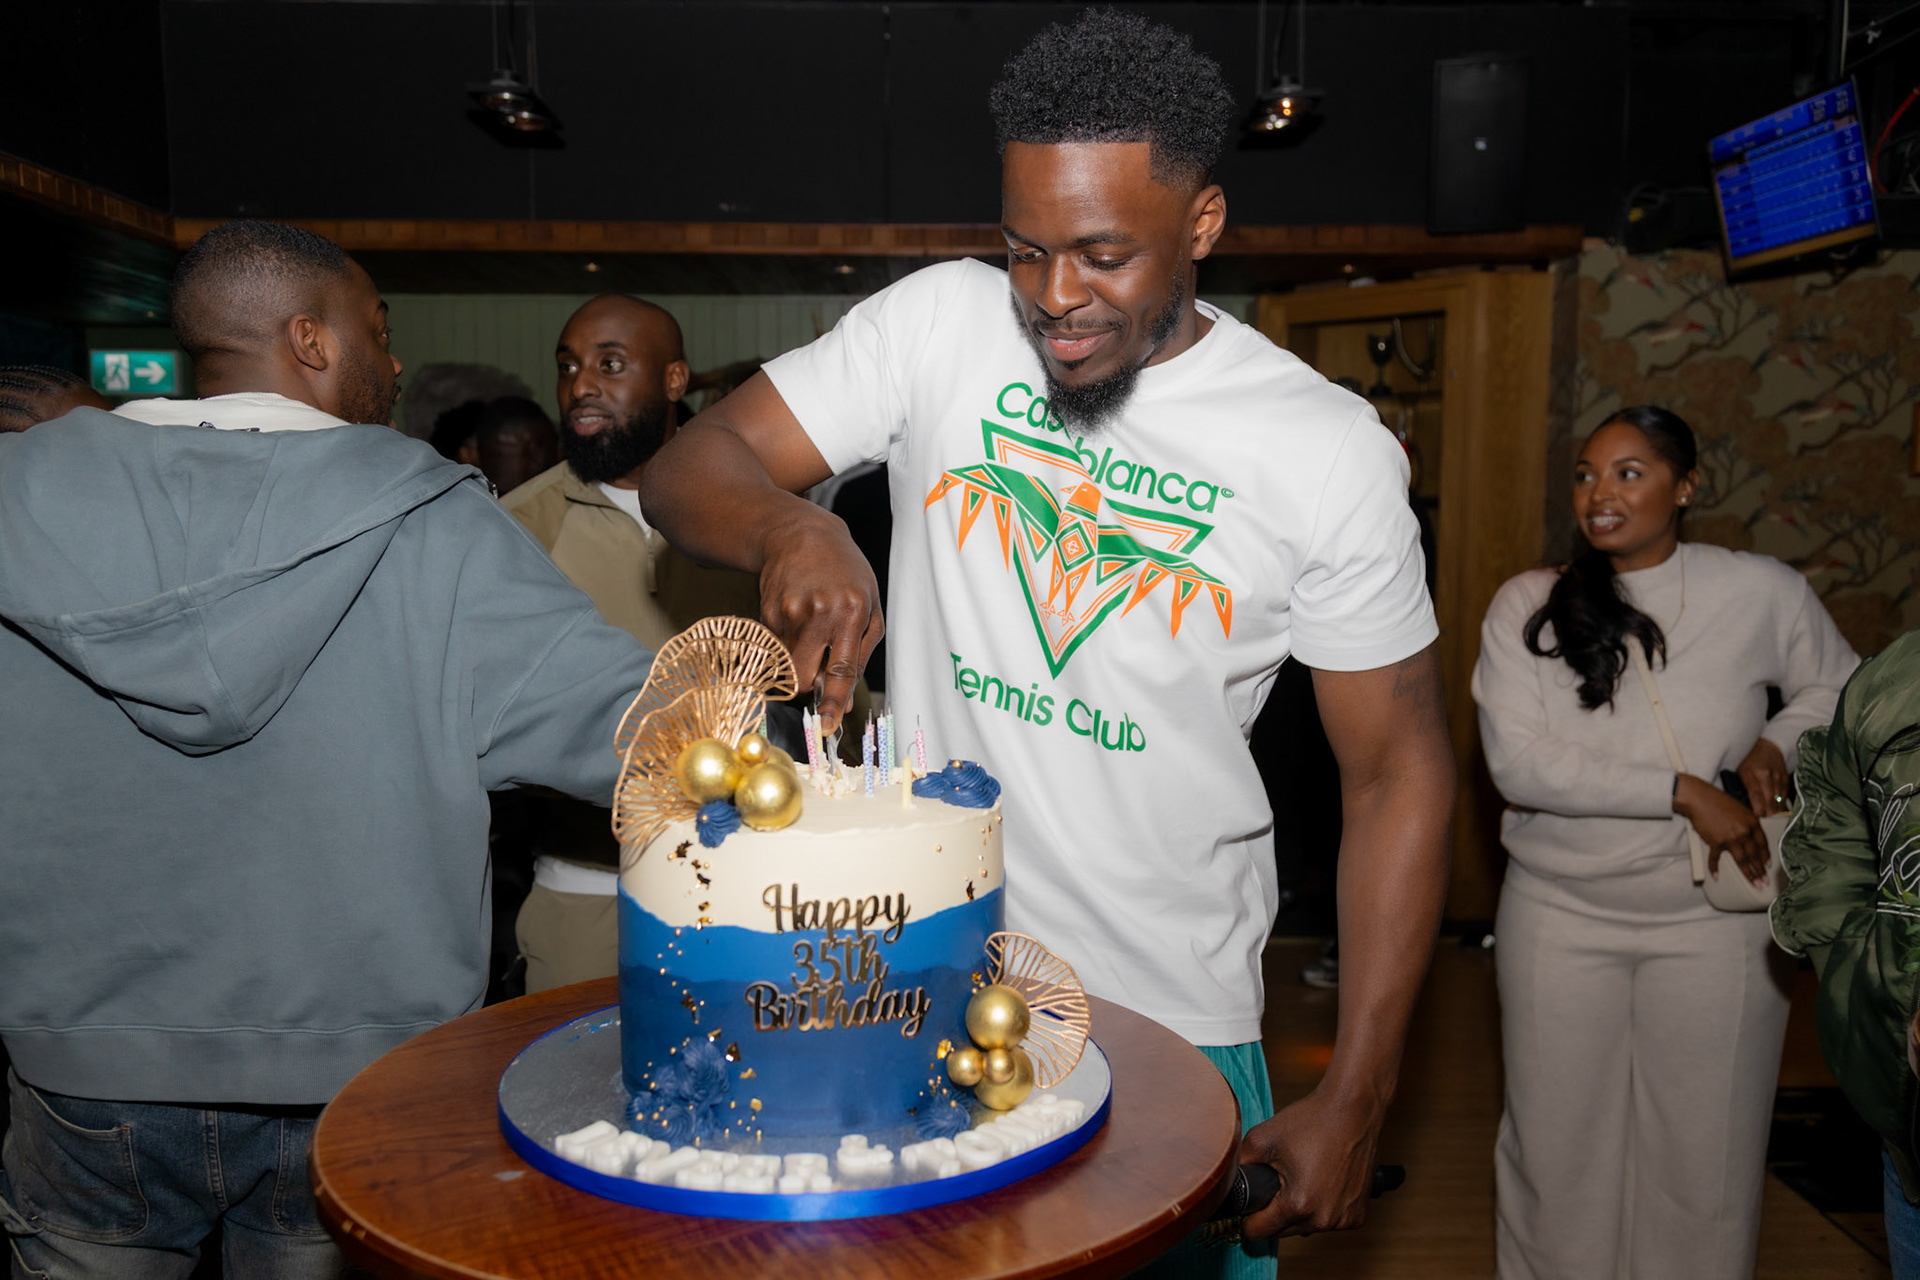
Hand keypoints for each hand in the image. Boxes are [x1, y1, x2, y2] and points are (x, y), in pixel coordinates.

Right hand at [757, 507, 882, 733]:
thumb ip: (861, 653)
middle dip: (810, 685)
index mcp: (851, 611)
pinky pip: (775, 649)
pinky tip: (796, 616)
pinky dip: (786, 644)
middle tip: (818, 665)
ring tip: (810, 633)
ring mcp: (789, 612)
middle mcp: (819, 613)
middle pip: (805, 677)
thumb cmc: (845, 574)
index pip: (841, 668)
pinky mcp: (766, 612)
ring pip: (787, 667)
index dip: (833, 701)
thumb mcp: (870, 605)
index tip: (826, 725)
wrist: (800, 535)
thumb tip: (843, 702)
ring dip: (799, 665)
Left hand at [1237, 1086, 1383, 1239]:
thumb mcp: (1262, 1138)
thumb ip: (1240, 1165)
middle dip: (1274, 1211)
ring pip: (1306, 1226)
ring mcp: (1344, 1219)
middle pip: (1283, 1231)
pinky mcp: (1357, 1215)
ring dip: (1299, 1210)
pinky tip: (1321, 1182)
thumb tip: (1226, 1182)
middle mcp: (1325, 1219)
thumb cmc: (1313, 1120)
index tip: (1247, 1206)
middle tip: (1277, 1181)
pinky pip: (1328, 1220)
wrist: (1354, 1108)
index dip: (1247, 1218)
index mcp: (1299, 1205)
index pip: (1259, 1232)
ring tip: (1300, 1177)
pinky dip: (1321, 1207)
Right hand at [1673, 773, 1768, 884]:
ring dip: (1749, 874)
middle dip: (1761, 870)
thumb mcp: (1740, 808)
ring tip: (1755, 884)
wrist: (1699, 799)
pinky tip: (1716, 877)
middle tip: (1765, 882)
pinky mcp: (1715, 842)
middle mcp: (1744, 832)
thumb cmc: (1717, 800)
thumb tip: (1750, 835)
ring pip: (1742, 861)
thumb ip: (1747, 822)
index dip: (1766, 856)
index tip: (1768, 865)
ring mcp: (1730, 839)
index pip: (1763, 843)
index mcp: (1752, 822)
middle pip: (1755, 855)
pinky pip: (1715, 859)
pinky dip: (1714, 868)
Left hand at [1737, 737, 1790, 816]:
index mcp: (1751, 773)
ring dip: (1774, 809)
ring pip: (1778, 800)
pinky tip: (1776, 808)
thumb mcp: (1739, 772)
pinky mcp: (1786, 779)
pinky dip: (1781, 803)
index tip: (1756, 816)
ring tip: (1769, 813)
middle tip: (1762, 817)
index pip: (1756, 796)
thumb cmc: (1749, 760)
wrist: (1767, 746)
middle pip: (1769, 800)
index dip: (1758, 809)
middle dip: (1767, 811)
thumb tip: (1742, 805)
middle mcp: (1766, 775)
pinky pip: (1785, 796)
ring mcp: (1778, 777)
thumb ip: (1741, 787)